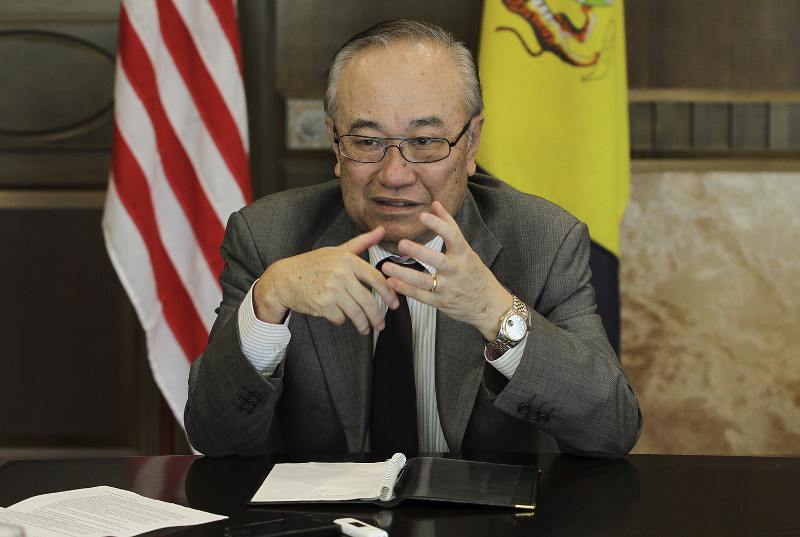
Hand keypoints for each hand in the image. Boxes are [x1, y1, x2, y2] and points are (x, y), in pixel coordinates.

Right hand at [252, 227, 398, 334]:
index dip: (388, 293)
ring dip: (363, 324)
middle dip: (377, 316)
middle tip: (381, 325)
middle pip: (368, 300)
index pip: (376, 278)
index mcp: (347, 259)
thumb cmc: (312, 264)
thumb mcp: (337, 250)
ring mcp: (331, 289)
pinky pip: (340, 318)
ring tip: (366, 329)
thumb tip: (382, 230)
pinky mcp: (322, 304)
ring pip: (356, 313)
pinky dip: (342, 321)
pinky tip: (341, 319)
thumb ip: (361, 242)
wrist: (284, 278)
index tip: (394, 304)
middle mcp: (341, 273)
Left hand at [380, 202, 512, 340]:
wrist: (489, 306)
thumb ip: (450, 227)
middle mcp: (456, 271)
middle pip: (437, 260)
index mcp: (464, 255)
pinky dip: (404, 289)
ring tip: (386, 266)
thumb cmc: (476, 274)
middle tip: (401, 243)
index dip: (438, 225)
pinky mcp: (441, 302)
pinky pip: (420, 296)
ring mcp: (448, 288)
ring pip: (424, 281)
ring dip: (404, 274)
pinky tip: (391, 282)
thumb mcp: (467, 250)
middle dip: (419, 252)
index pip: (453, 236)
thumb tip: (436, 204)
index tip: (422, 216)